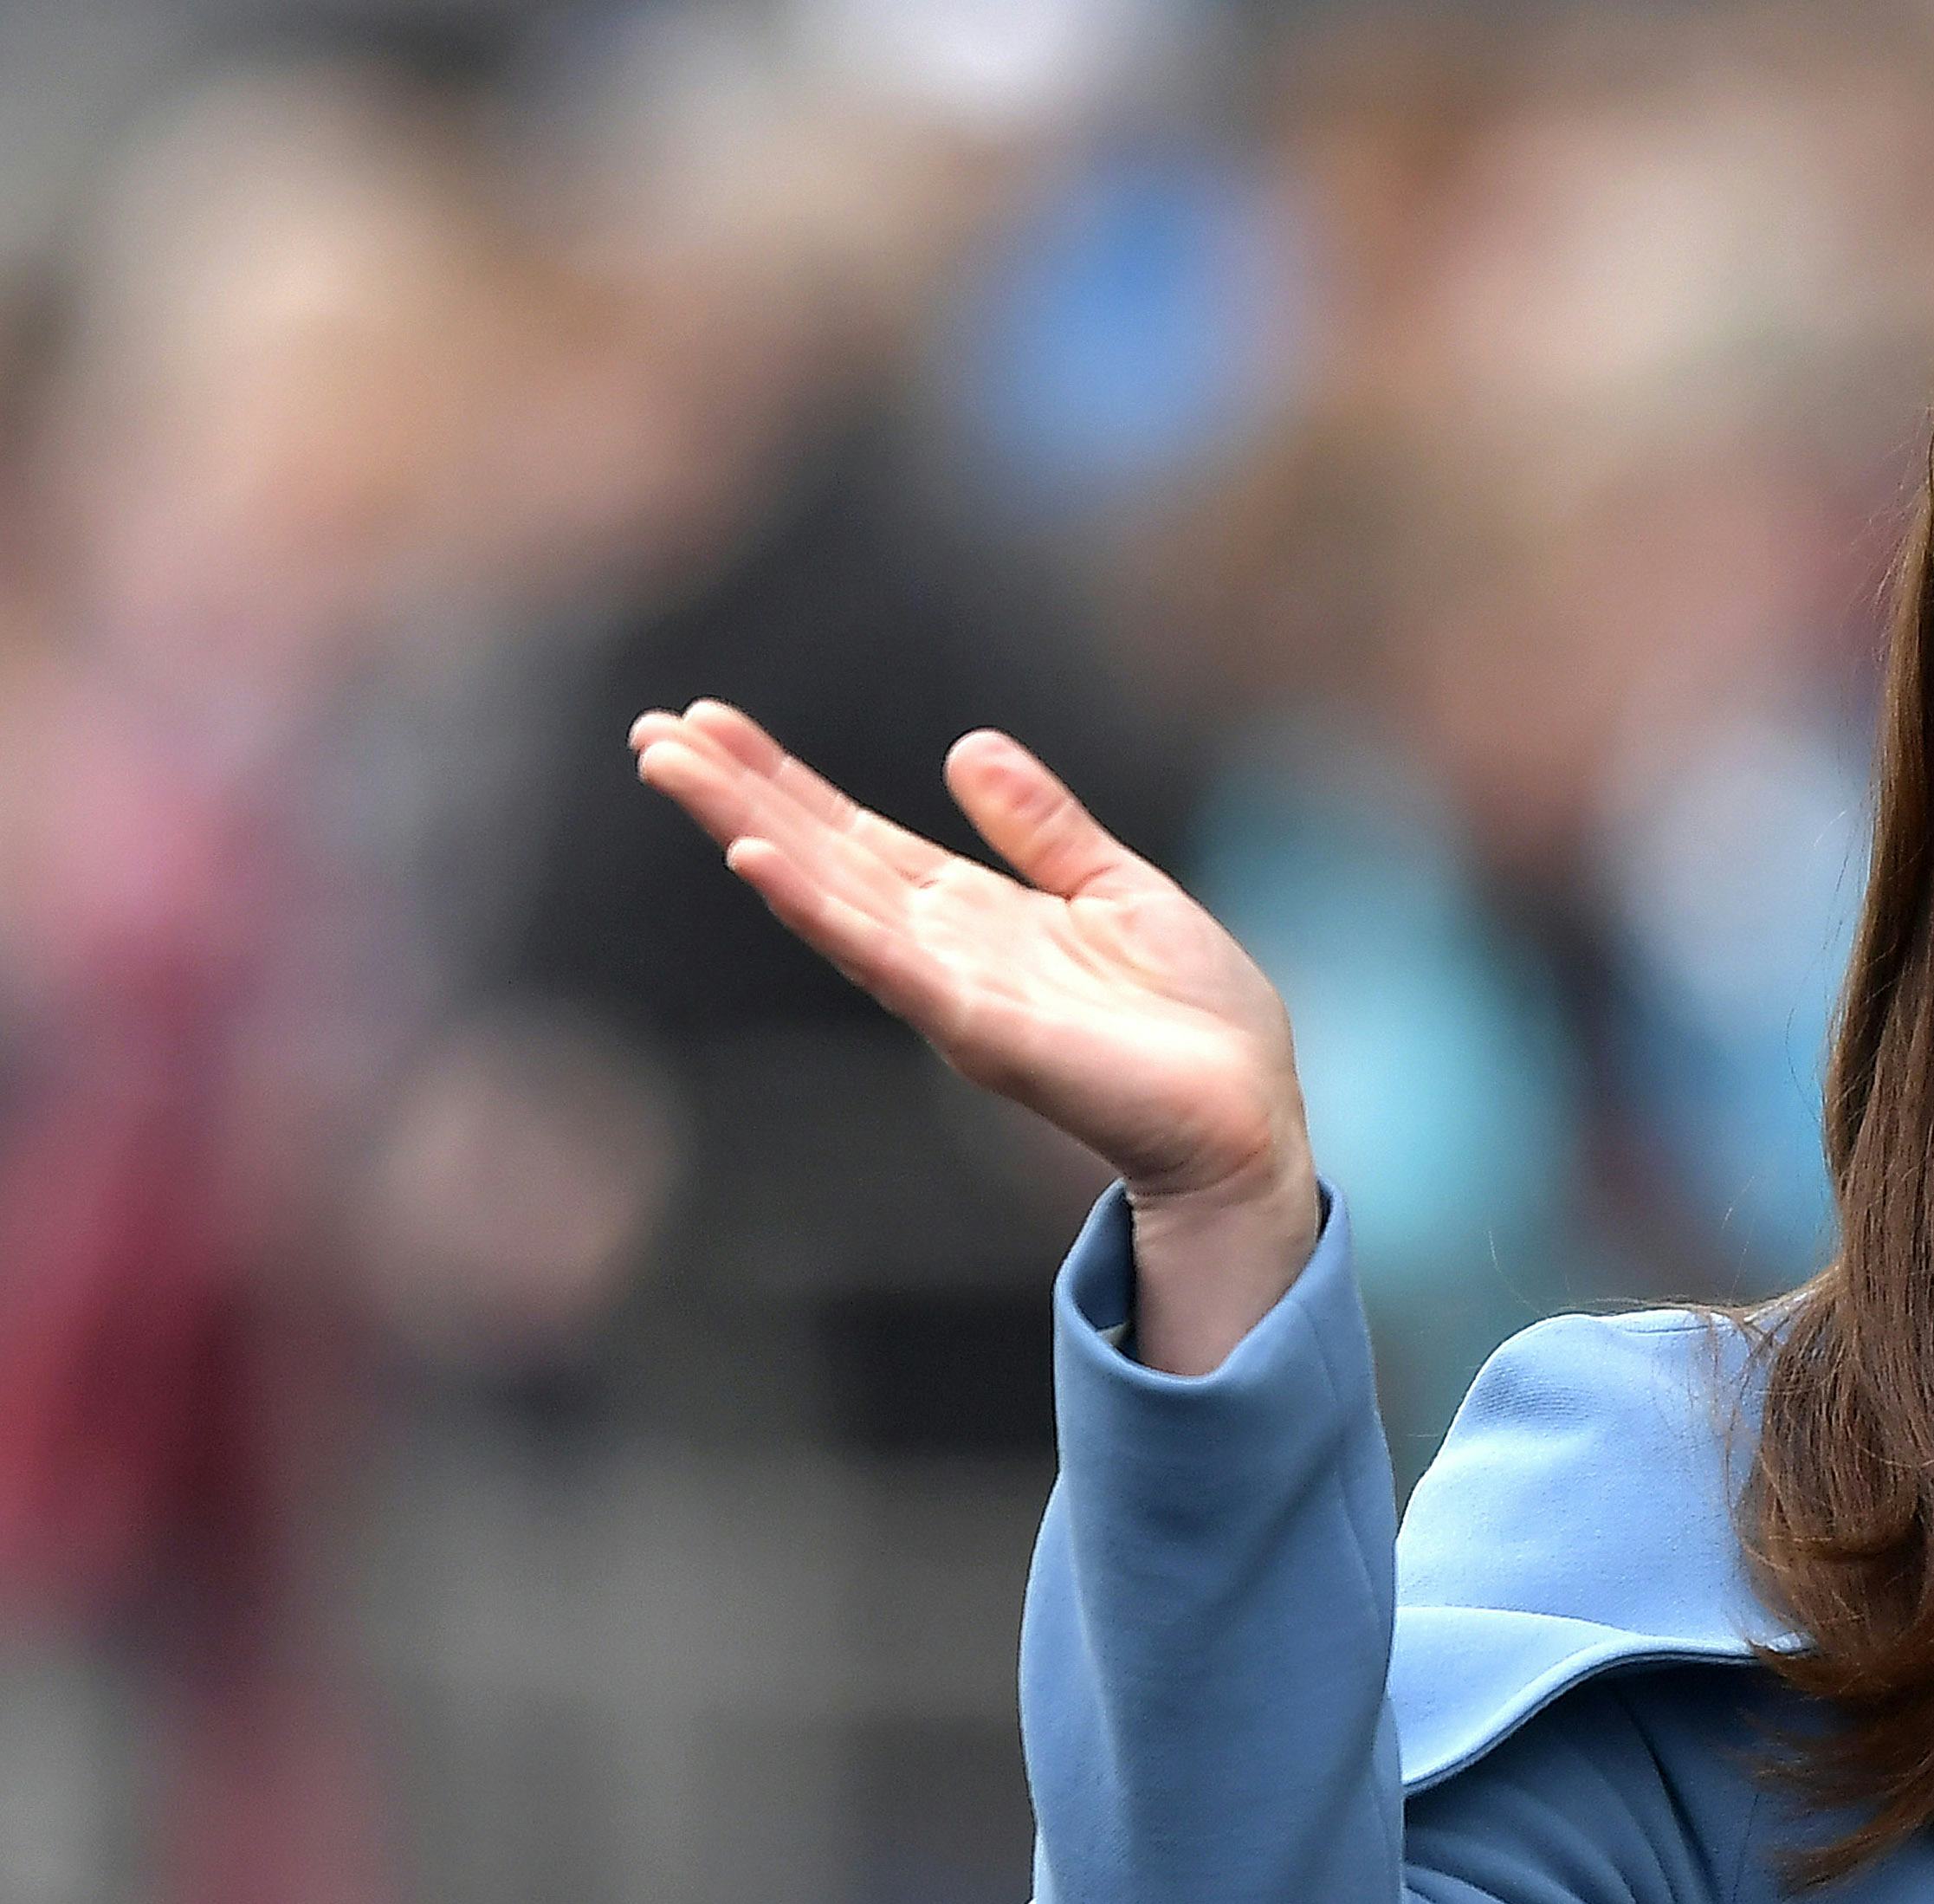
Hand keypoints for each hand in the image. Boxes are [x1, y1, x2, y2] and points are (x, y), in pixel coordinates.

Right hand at [626, 700, 1310, 1372]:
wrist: (1248, 1117)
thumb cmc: (1197, 1022)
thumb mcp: (1121, 893)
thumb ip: (1045, 830)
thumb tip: (966, 748)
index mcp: (977, 915)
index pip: (859, 836)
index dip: (785, 780)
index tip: (709, 720)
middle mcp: (947, 951)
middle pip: (821, 858)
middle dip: (737, 796)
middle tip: (649, 733)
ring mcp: (955, 992)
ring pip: (831, 899)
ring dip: (750, 834)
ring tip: (676, 772)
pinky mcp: (982, 1031)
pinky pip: (888, 963)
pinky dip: (822, 913)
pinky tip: (758, 863)